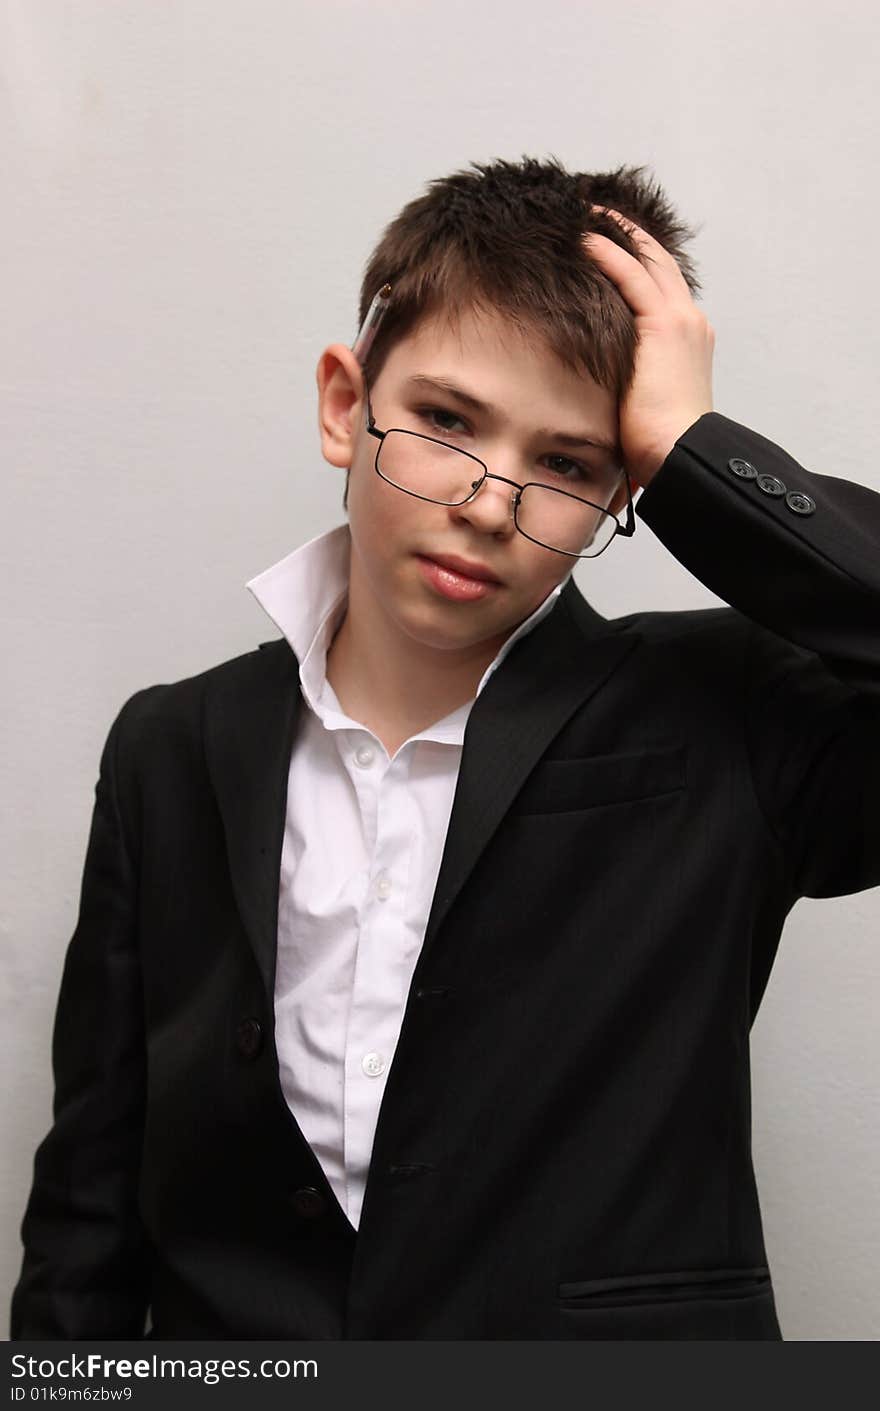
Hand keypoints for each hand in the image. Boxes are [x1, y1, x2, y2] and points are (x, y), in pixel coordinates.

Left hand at [584, 206, 714, 488]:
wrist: (681, 456)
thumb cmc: (662, 447)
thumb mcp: (643, 407)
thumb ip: (627, 386)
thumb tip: (597, 401)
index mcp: (688, 342)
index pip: (661, 289)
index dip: (637, 263)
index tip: (609, 245)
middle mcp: (690, 323)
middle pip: (659, 263)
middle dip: (629, 235)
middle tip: (596, 213)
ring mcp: (681, 321)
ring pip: (648, 260)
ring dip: (616, 233)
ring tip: (585, 213)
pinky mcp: (664, 326)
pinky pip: (632, 276)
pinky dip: (609, 253)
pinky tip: (584, 239)